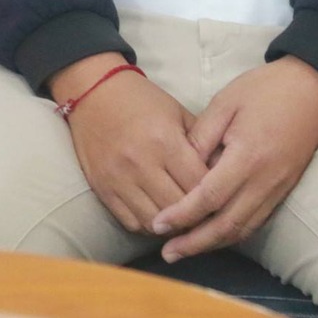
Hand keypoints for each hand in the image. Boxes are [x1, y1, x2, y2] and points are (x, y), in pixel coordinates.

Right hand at [55, 57, 207, 234]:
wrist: (92, 92)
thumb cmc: (141, 100)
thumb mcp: (178, 112)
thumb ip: (202, 143)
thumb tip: (225, 176)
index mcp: (164, 141)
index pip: (199, 185)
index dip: (216, 196)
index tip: (223, 199)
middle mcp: (141, 163)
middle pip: (179, 208)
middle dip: (197, 215)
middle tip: (207, 215)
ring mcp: (119, 179)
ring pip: (156, 222)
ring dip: (173, 226)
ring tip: (184, 220)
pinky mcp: (102, 189)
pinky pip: (131, 223)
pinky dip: (149, 226)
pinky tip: (159, 217)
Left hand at [150, 58, 317, 262]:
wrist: (314, 87)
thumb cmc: (265, 89)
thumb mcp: (225, 103)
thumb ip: (201, 136)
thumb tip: (179, 167)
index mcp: (248, 156)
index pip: (209, 197)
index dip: (182, 215)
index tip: (158, 225)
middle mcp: (265, 181)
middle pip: (227, 225)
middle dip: (195, 243)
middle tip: (168, 253)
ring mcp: (278, 189)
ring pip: (243, 229)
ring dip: (213, 244)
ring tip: (185, 250)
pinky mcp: (284, 190)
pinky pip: (256, 221)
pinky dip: (233, 233)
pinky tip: (214, 235)